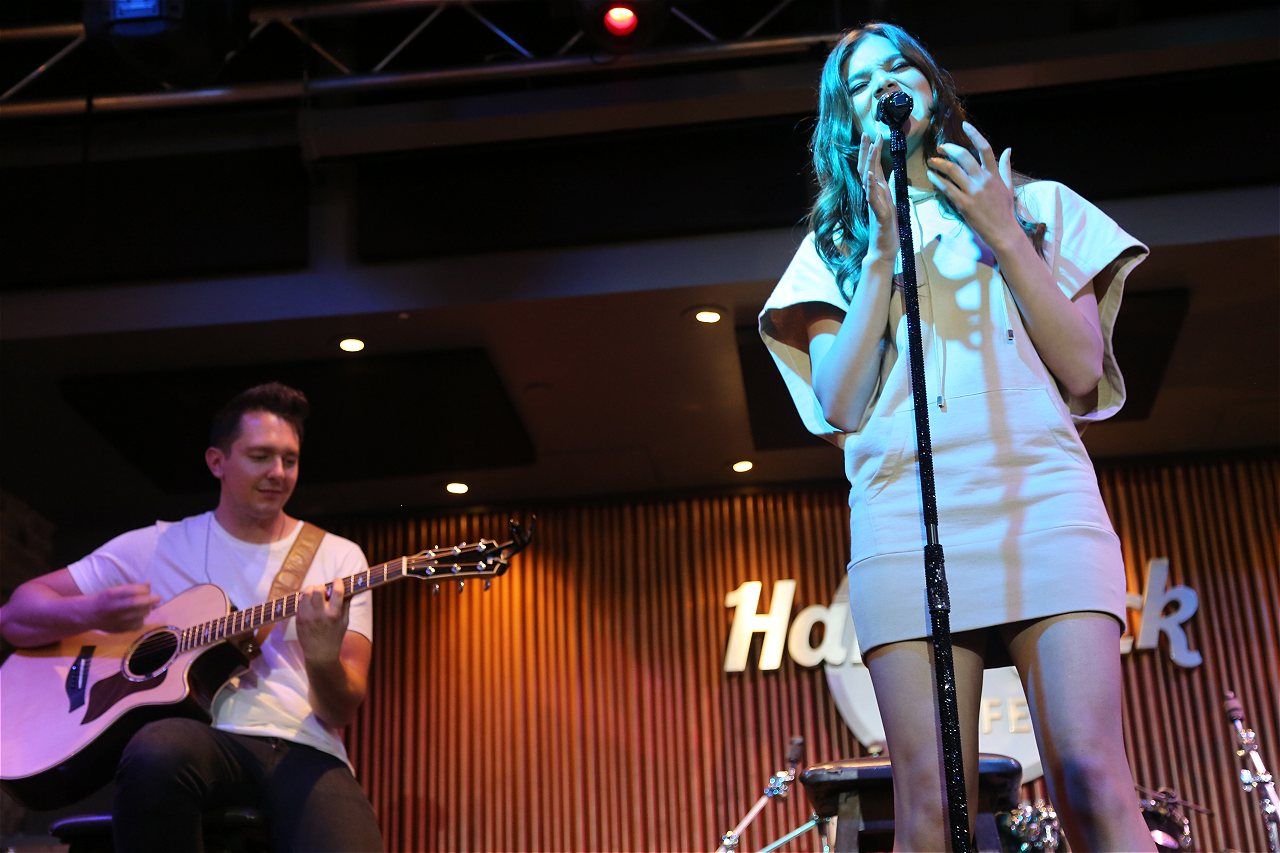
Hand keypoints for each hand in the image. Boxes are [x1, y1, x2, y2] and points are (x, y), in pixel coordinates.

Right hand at [91, 583, 159, 631]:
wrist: (88, 615)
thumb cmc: (104, 599)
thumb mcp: (114, 589)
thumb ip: (131, 588)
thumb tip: (149, 584)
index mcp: (111, 595)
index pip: (133, 591)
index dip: (144, 590)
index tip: (148, 589)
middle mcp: (114, 608)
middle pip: (138, 604)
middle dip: (151, 600)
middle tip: (157, 598)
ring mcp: (117, 620)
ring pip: (140, 615)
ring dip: (147, 610)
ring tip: (148, 607)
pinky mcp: (120, 630)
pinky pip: (137, 625)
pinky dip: (141, 620)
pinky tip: (139, 616)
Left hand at [296, 578, 350, 663]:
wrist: (320, 654)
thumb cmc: (335, 637)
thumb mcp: (345, 622)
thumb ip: (346, 605)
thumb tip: (350, 590)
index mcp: (334, 614)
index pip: (337, 592)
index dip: (338, 583)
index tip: (338, 581)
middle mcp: (320, 614)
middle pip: (317, 589)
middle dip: (321, 587)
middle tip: (323, 591)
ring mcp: (307, 616)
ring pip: (306, 593)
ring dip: (311, 591)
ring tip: (314, 596)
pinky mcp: (299, 619)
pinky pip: (300, 602)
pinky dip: (304, 599)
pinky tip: (309, 603)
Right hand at [857, 132, 897, 256]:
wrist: (883, 249)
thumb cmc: (888, 228)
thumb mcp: (893, 203)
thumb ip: (891, 188)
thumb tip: (894, 172)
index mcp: (878, 191)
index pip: (872, 167)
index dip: (872, 151)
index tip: (874, 135)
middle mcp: (873, 195)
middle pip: (867, 168)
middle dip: (867, 151)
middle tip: (866, 133)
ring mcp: (874, 204)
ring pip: (869, 180)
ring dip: (870, 162)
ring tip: (871, 146)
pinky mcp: (878, 214)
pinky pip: (872, 199)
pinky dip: (870, 187)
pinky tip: (870, 176)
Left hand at [925, 121, 1020, 250]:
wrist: (1003, 231)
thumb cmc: (1005, 209)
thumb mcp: (1008, 186)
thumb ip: (1005, 167)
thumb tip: (1008, 149)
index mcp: (994, 174)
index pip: (984, 148)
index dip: (974, 134)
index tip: (965, 125)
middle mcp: (983, 180)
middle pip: (964, 156)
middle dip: (949, 149)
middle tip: (941, 148)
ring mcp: (972, 192)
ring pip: (952, 171)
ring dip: (939, 163)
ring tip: (931, 161)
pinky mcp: (963, 204)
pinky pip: (947, 188)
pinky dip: (937, 179)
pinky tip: (931, 175)